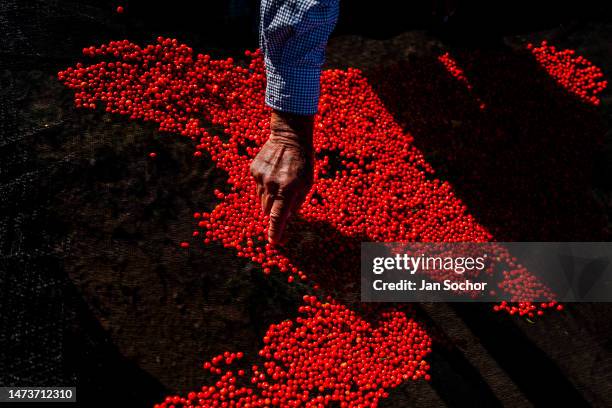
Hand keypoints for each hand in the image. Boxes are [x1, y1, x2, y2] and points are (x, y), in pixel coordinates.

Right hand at [250, 110, 313, 243]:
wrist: (289, 137)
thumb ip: (297, 202)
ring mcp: (261, 177)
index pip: (278, 216)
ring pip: (261, 199)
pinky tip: (273, 172)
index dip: (275, 231)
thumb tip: (286, 217)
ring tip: (280, 181)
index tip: (273, 242)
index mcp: (288, 190)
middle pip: (267, 210)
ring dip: (269, 197)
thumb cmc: (303, 162)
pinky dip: (264, 184)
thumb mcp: (307, 183)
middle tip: (282, 199)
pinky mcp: (254, 170)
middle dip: (274, 210)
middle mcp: (272, 185)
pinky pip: (257, 186)